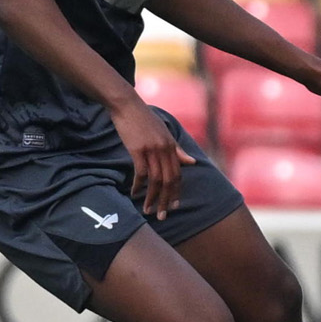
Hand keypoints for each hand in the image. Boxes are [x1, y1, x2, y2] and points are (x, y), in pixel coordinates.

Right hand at [110, 100, 195, 218]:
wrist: (127, 106)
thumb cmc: (145, 120)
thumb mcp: (164, 134)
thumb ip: (178, 150)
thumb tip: (192, 163)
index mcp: (172, 146)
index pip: (178, 174)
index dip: (177, 191)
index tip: (174, 206)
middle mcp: (165, 149)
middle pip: (169, 180)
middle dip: (167, 200)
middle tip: (163, 216)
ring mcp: (152, 149)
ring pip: (156, 180)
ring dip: (152, 198)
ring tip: (148, 210)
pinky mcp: (138, 149)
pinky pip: (141, 173)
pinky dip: (139, 185)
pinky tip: (134, 194)